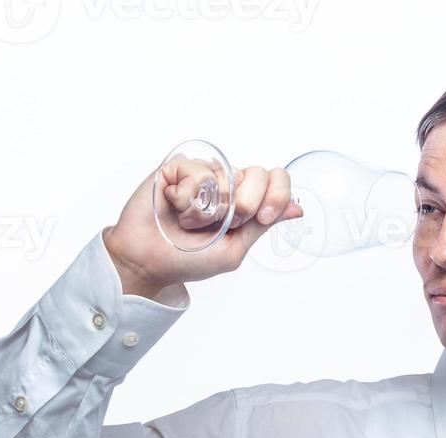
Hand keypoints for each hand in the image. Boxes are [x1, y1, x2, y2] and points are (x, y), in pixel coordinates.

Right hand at [102, 158, 303, 297]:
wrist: (149, 262)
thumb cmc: (188, 260)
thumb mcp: (234, 250)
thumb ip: (262, 226)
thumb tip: (296, 209)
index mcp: (244, 201)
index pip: (275, 179)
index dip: (277, 194)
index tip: (264, 216)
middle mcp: (226, 183)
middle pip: (258, 174)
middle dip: (244, 205)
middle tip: (220, 224)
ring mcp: (202, 173)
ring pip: (227, 175)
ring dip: (208, 209)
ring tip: (189, 221)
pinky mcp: (178, 167)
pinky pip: (197, 172)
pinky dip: (187, 199)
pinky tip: (174, 208)